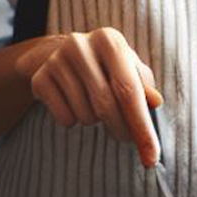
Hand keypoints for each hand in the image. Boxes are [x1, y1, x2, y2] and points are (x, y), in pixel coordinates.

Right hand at [16, 27, 164, 165]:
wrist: (60, 54)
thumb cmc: (105, 66)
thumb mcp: (128, 69)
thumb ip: (144, 87)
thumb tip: (156, 102)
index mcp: (108, 40)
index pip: (129, 89)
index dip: (142, 126)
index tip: (151, 157)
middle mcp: (80, 45)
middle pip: (106, 105)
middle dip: (120, 130)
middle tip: (125, 137)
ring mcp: (56, 61)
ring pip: (85, 115)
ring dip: (94, 121)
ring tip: (93, 106)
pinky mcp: (39, 78)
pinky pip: (64, 118)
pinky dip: (73, 120)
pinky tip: (74, 105)